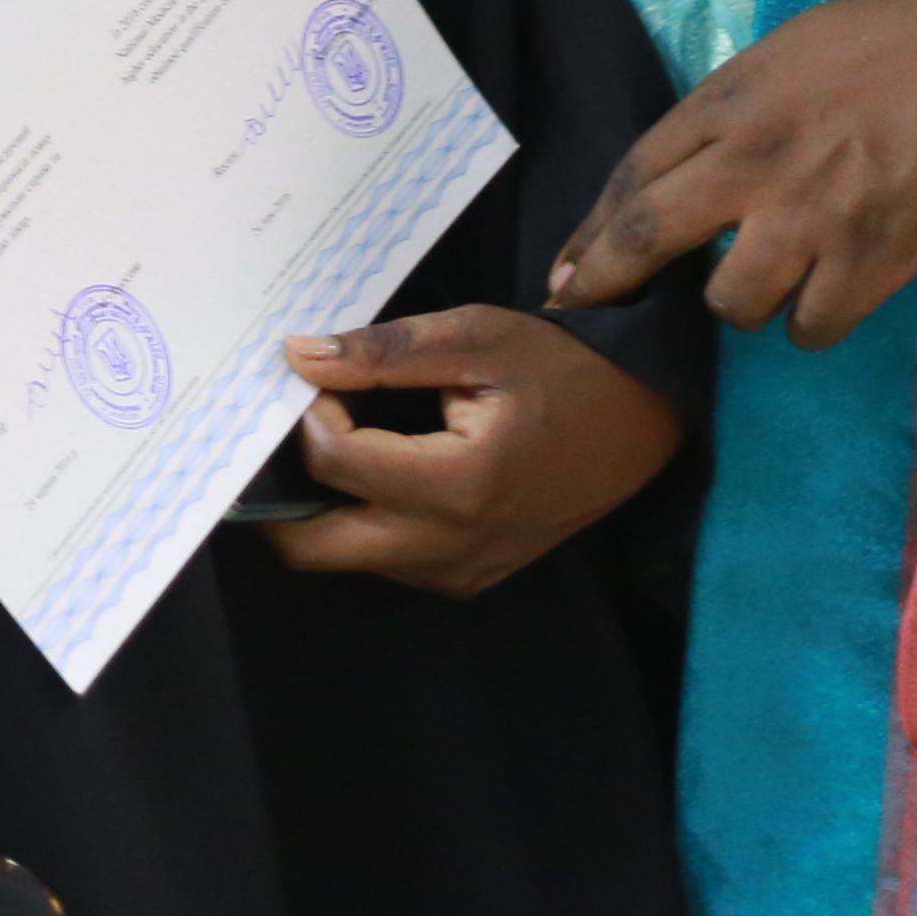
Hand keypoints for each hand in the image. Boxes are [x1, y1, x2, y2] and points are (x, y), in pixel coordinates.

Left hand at [266, 308, 678, 593]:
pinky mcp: (468, 578)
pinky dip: (364, 521)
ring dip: (323, 507)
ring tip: (339, 441)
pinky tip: (381, 468)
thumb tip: (301, 356)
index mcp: (458, 483)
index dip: (312, 413)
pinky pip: (387, 561)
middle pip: (313, 549)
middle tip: (288, 433)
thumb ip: (384, 350)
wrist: (638, 421)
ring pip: (345, 558)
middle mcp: (453, 546)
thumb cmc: (562, 369)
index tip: (325, 377)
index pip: (336, 463)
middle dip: (278, 495)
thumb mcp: (475, 336)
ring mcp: (460, 572)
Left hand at [549, 0, 916, 346]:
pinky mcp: (869, 265)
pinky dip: (811, 320)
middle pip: (650, 240)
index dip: (593, 231)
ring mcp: (809, 221)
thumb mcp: (783, 55)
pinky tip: (824, 298)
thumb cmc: (889, 41)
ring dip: (742, 300)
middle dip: (607, 281)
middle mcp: (753, 166)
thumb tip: (695, 168)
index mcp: (728, 106)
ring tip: (767, 280)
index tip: (568, 266)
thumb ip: (731, 113)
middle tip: (584, 306)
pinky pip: (811, 328)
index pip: (633, 177)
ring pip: (733, 303)